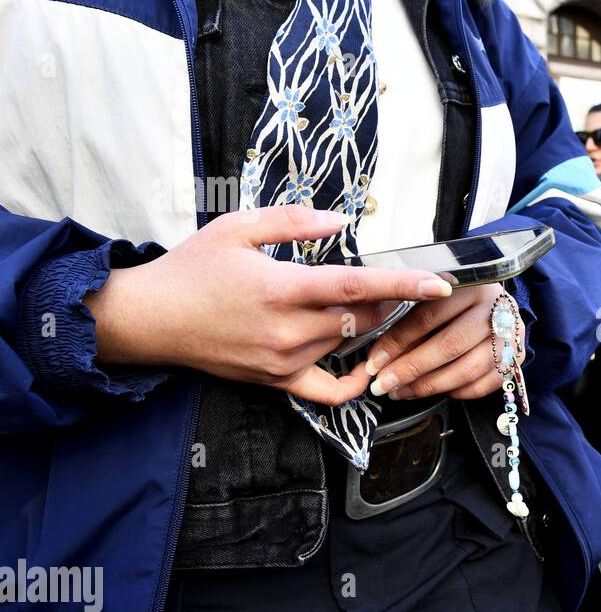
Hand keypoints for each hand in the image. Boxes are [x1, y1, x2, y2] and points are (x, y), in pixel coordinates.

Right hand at [84, 205, 452, 404]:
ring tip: (373, 307)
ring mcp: (283, 361)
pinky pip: (328, 391)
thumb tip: (343, 220)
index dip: (402, 285)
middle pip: (361, 319)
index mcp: (280, 288)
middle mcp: (286, 330)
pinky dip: (354, 381)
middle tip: (403, 287)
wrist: (149, 319)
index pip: (356, 288)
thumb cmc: (192, 268)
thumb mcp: (237, 227)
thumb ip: (294, 221)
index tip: (439, 283)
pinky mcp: (276, 381)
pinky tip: (368, 365)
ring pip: (347, 345)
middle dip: (390, 303)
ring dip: (365, 328)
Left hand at [363, 282, 524, 401]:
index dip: (398, 341)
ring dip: (431, 386)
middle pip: (449, 345)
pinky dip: (458, 392)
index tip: (374, 362)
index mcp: (469, 284)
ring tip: (403, 392)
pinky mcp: (517, 358)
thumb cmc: (452, 299)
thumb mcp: (430, 294)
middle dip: (411, 369)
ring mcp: (511, 334)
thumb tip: (378, 357)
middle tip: (384, 384)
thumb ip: (407, 315)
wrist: (494, 302)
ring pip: (468, 369)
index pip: (429, 316)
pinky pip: (485, 384)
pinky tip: (436, 391)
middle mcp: (495, 307)